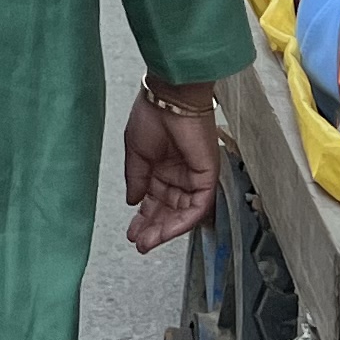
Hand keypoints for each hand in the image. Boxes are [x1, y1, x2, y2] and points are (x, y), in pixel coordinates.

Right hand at [125, 80, 227, 251]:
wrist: (169, 97)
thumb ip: (136, 179)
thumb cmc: (152, 114)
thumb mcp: (135, 152)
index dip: (143, 218)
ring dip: (165, 230)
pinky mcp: (207, 176)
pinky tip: (166, 231)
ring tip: (147, 241)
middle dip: (152, 228)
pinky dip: (182, 222)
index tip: (132, 232)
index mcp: (161, 166)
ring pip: (182, 213)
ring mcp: (194, 177)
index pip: (154, 200)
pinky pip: (197, 207)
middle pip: (167, 210)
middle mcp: (179, 174)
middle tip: (139, 242)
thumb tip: (133, 201)